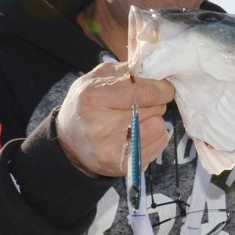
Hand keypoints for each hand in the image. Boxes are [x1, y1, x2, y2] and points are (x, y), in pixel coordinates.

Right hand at [56, 61, 175, 178]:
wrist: (70, 143)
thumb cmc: (86, 105)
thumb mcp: (96, 78)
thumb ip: (126, 70)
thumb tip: (156, 69)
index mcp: (94, 98)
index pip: (144, 92)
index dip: (161, 88)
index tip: (165, 87)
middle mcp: (102, 126)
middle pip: (154, 108)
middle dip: (155, 102)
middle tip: (142, 103)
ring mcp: (113, 150)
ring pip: (159, 127)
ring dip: (154, 120)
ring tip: (137, 119)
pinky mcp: (124, 166)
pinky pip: (159, 145)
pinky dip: (154, 136)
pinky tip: (137, 134)